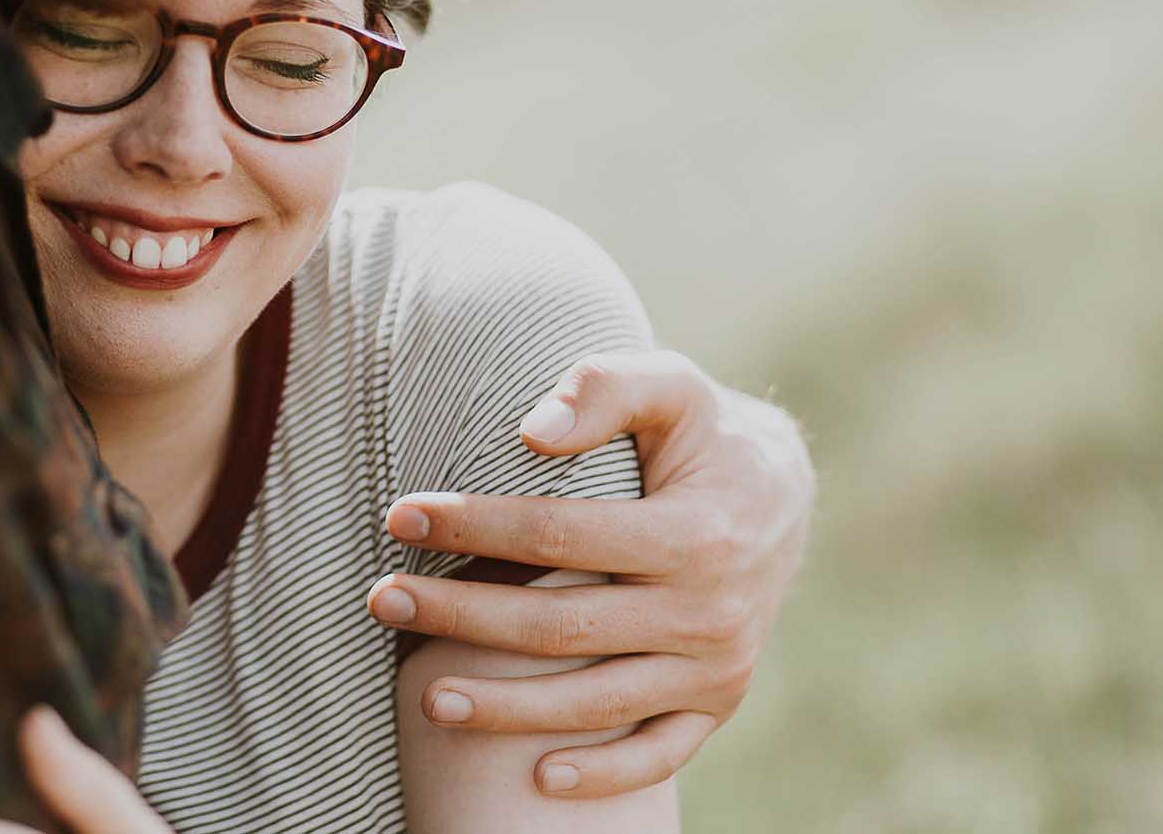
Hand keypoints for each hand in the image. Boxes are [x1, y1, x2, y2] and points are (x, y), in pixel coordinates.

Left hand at [365, 350, 813, 798]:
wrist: (780, 497)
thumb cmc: (701, 432)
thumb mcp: (670, 384)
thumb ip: (604, 388)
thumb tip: (531, 431)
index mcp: (695, 533)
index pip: (558, 533)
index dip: (474, 524)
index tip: (401, 515)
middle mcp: (709, 612)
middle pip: (561, 627)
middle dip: (461, 615)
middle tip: (383, 600)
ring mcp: (715, 667)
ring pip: (596, 702)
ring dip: (508, 709)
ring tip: (426, 699)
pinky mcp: (717, 703)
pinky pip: (658, 754)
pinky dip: (602, 774)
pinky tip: (536, 778)